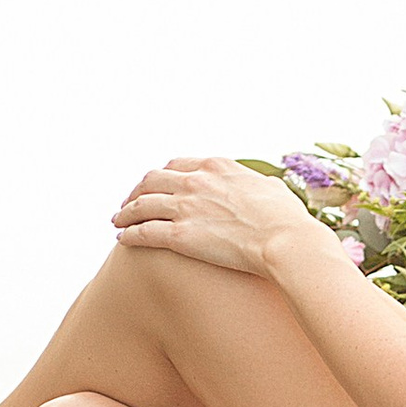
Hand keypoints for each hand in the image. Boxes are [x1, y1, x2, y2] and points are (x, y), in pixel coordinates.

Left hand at [112, 156, 310, 279]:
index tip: (155, 186)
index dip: (161, 176)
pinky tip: (123, 240)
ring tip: (117, 222)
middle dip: (136, 191)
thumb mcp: (273, 189)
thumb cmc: (287, 220)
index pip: (177, 165)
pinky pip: (144, 232)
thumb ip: (260, 185)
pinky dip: (130, 234)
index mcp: (217, 167)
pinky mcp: (180, 235)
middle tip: (129, 203)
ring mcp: (186, 207)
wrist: (286, 241)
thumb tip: (265, 187)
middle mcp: (196, 181)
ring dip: (125, 213)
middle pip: (152, 180)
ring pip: (141, 205)